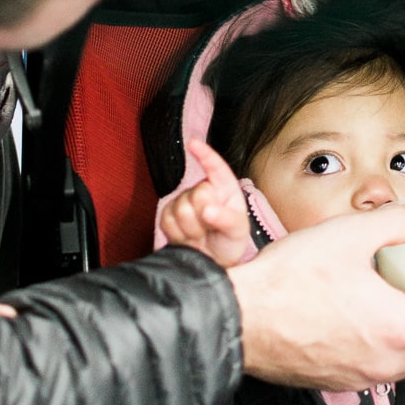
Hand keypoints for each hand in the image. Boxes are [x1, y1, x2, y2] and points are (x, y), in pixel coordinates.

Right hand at [158, 139, 250, 266]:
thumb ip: (227, 219)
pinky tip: (188, 239)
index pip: (215, 168)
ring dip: (192, 229)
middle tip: (211, 230)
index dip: (205, 155)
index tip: (194, 144)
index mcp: (225, 188)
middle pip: (197, 195)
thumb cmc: (230, 241)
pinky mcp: (168, 215)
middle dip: (204, 217)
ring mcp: (183, 201)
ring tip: (201, 236)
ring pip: (181, 210)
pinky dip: (179, 234)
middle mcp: (203, 190)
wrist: (212, 261)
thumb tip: (207, 209)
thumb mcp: (238, 231)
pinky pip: (167, 221)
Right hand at [228, 203, 404, 390]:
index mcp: (399, 330)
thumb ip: (394, 223)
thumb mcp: (347, 236)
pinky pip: (380, 370)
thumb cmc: (285, 282)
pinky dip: (391, 349)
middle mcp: (385, 362)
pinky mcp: (337, 379)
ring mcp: (361, 376)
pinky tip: (374, 319)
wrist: (235, 317)